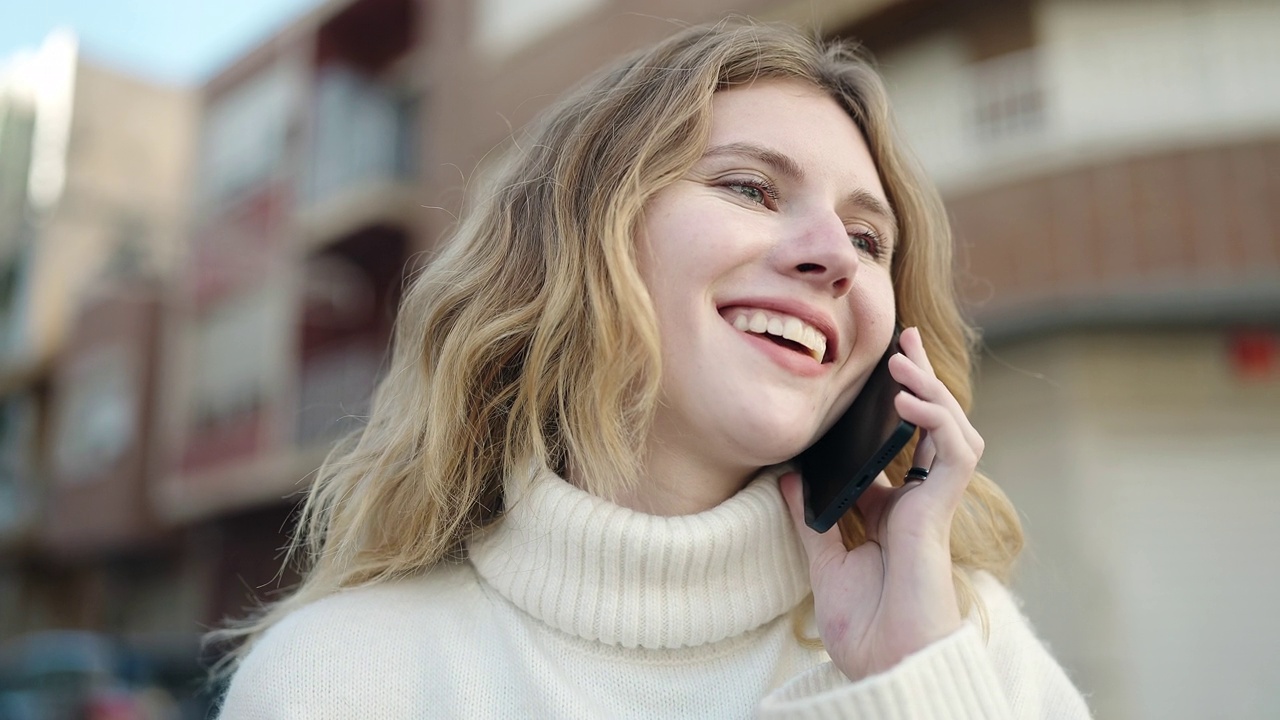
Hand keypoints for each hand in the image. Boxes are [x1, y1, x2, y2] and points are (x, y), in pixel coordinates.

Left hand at [780, 325, 982, 679]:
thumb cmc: (864, 625)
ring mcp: (935, 505)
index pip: (903, 440)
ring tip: (902, 363)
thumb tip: (790, 477)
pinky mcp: (942, 512)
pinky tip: (910, 402)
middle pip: (932, 424)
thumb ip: (812, 517)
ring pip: (953, 429)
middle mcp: (920, 501)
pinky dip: (936, 422)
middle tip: (906, 339)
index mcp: (896, 509)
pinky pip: (954, 453)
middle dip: (923, 378)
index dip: (899, 402)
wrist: (882, 663)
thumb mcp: (824, 559)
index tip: (883, 367)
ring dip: (930, 391)